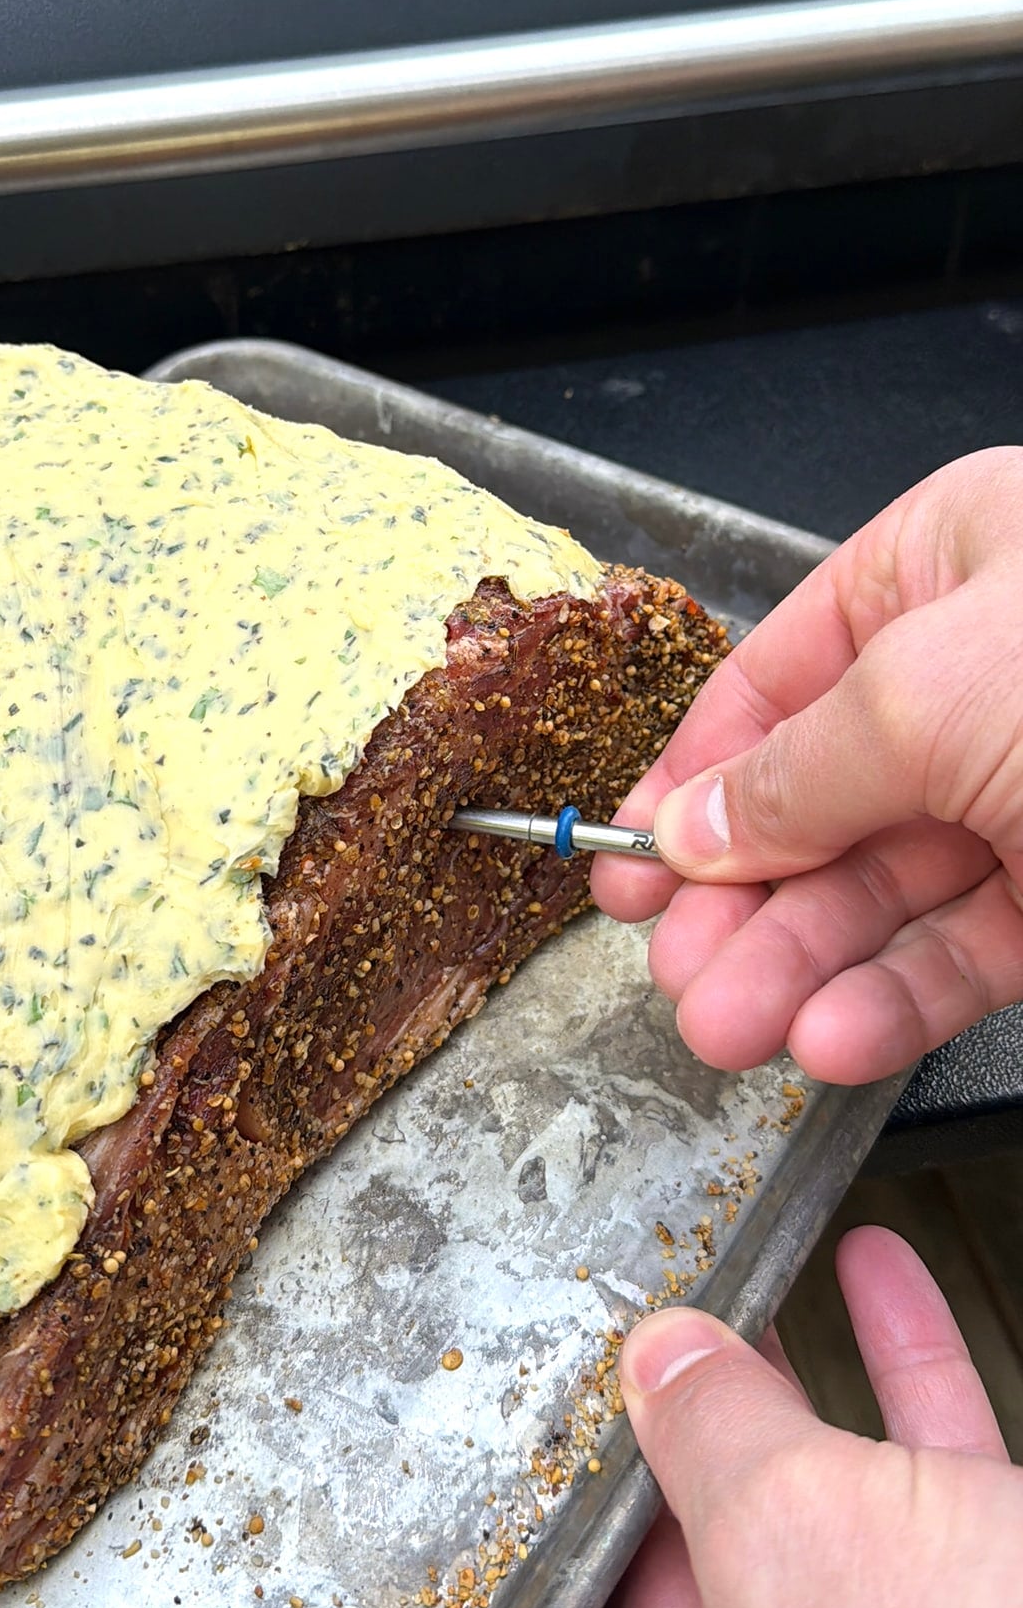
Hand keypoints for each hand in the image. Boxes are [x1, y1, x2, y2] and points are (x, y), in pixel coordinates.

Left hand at [530, 1227, 1022, 1607]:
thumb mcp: (802, 1543)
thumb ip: (710, 1437)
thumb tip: (663, 1360)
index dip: (543, 1536)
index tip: (546, 1437)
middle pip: (677, 1563)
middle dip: (671, 1431)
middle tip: (651, 1340)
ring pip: (810, 1509)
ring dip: (786, 1378)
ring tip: (752, 1288)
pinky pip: (918, 1488)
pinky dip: (900, 1375)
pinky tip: (879, 1278)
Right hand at [592, 447, 1022, 1081]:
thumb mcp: (931, 694)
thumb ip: (793, 771)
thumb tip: (690, 828)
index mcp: (947, 569)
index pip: (776, 677)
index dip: (690, 775)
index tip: (624, 858)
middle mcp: (982, 681)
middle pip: (817, 799)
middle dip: (738, 896)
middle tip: (675, 972)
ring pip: (881, 890)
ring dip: (797, 965)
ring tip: (727, 1029)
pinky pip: (961, 952)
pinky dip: (890, 1002)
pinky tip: (829, 1038)